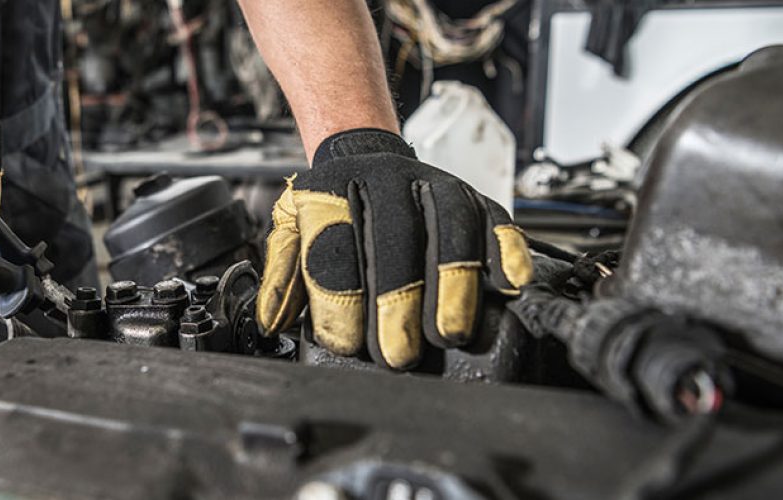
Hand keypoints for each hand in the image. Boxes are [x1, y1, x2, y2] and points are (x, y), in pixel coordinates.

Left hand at [257, 129, 532, 369]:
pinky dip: (506, 251)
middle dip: (397, 300)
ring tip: (449, 332)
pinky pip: (495, 220)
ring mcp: (435, 185)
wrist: (362, 155)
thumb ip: (284, 274)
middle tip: (397, 352)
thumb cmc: (330, 206)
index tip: (345, 341)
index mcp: (333, 189)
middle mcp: (386, 180)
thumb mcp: (292, 228)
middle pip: (394, 237)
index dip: (340, 297)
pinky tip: (510, 284)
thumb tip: (272, 321)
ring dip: (452, 283)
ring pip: (450, 228)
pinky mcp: (474, 196)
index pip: (335, 243)